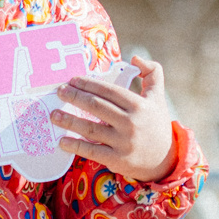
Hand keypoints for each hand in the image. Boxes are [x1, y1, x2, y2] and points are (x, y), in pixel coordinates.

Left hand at [52, 54, 176, 181]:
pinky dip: (75, 145)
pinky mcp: (117, 160)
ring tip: (54, 114)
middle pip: (96, 106)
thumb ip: (152, 73)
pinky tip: (62, 140)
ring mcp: (123, 143)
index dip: (88, 84)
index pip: (108, 90)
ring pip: (90, 129)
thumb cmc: (156, 124)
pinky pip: (91, 151)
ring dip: (69, 120)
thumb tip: (135, 57)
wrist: (165, 160)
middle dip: (75, 97)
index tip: (72, 80)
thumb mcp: (158, 97)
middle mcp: (131, 123)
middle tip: (59, 92)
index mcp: (139, 105)